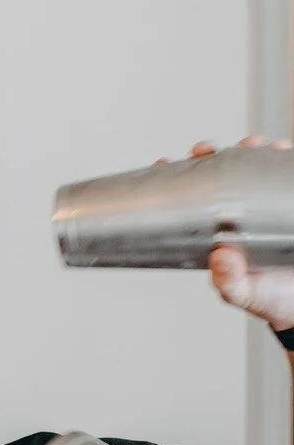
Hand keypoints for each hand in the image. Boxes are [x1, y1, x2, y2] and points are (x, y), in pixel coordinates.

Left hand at [187, 136, 293, 330]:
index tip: (163, 164)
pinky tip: (282, 149)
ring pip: (252, 168)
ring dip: (251, 151)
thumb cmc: (269, 299)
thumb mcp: (244, 294)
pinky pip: (283, 172)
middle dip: (211, 156)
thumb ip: (229, 281)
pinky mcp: (286, 201)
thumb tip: (220, 257)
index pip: (189, 202)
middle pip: (217, 176)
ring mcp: (262, 206)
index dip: (175, 181)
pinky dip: (282, 158)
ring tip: (255, 145)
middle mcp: (236, 215)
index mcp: (215, 234)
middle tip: (208, 150)